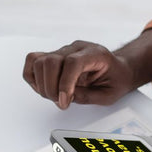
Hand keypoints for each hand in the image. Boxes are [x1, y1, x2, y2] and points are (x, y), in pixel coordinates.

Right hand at [22, 40, 137, 109]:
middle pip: (51, 61)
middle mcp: (76, 48)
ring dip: (42, 85)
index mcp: (94, 53)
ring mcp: (63, 50)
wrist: (118, 69)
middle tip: (61, 102)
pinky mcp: (53, 56)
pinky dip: (33, 76)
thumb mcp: (109, 94)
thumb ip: (88, 96)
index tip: (64, 101)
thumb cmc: (116, 78)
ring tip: (55, 97)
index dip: (65, 83)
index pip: (72, 62)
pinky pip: (33, 60)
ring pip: (39, 61)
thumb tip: (66, 98)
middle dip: (51, 87)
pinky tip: (44, 87)